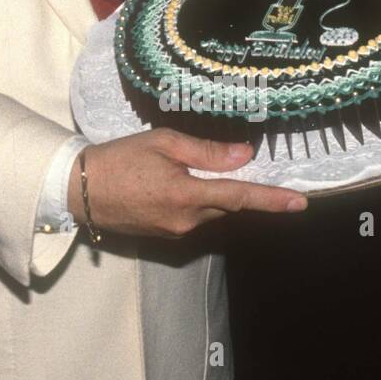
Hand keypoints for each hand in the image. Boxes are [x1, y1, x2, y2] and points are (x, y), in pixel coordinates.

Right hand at [67, 129, 306, 239]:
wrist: (80, 190)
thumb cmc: (119, 159)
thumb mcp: (162, 143)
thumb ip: (206, 152)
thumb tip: (245, 155)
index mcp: (187, 194)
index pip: (240, 196)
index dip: (272, 199)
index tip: (300, 202)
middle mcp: (186, 220)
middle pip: (224, 203)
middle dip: (228, 187)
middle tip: (216, 162)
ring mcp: (175, 232)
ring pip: (208, 211)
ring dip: (205, 192)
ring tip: (173, 169)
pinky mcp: (165, 236)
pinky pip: (191, 217)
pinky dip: (190, 201)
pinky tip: (165, 184)